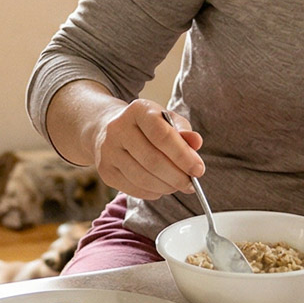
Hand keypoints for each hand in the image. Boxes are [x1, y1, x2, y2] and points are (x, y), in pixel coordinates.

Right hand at [89, 99, 204, 200]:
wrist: (108, 129)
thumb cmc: (146, 126)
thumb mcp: (167, 120)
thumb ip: (183, 131)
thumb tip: (196, 142)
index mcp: (138, 110)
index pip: (162, 135)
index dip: (183, 156)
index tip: (198, 170)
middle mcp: (117, 128)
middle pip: (152, 160)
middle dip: (177, 176)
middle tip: (191, 184)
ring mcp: (107, 151)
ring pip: (142, 178)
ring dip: (166, 187)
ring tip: (178, 185)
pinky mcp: (105, 171)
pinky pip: (133, 189)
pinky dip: (153, 192)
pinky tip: (161, 187)